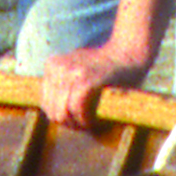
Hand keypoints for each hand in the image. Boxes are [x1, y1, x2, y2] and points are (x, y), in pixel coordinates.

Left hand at [32, 35, 155, 128]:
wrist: (130, 51)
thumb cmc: (106, 68)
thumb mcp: (77, 69)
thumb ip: (62, 86)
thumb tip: (53, 114)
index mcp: (52, 65)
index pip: (46, 104)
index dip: (62, 117)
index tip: (77, 119)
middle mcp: (58, 67)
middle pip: (53, 111)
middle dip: (69, 122)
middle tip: (84, 124)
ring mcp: (72, 72)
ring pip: (63, 112)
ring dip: (77, 123)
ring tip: (91, 122)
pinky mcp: (87, 79)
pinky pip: (77, 108)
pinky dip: (85, 119)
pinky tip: (94, 120)